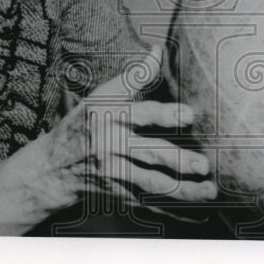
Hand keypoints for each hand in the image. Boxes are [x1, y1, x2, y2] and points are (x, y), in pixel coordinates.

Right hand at [0, 45, 216, 231]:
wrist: (54, 167)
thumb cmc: (84, 122)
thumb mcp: (101, 96)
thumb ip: (133, 76)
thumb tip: (158, 50)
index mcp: (110, 117)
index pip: (139, 114)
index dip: (164, 114)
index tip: (189, 115)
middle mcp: (112, 147)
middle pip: (149, 154)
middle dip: (178, 161)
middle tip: (204, 164)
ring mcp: (116, 174)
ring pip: (153, 184)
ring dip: (183, 190)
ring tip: (210, 191)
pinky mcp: (121, 195)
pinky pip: (151, 205)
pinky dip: (175, 212)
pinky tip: (199, 214)